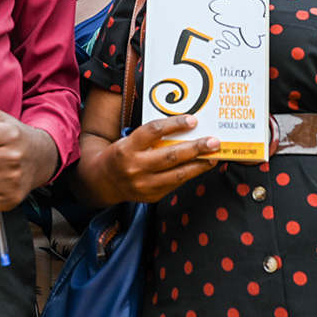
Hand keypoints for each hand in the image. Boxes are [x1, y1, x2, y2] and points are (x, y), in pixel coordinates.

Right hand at [94, 115, 219, 204]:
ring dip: (199, 165)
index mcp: (127, 147)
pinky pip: (175, 184)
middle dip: (196, 148)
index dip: (175, 124)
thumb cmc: (121, 155)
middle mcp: (135, 167)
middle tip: (214, 141)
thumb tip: (184, 127)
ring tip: (214, 156)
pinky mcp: (152, 196)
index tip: (193, 120)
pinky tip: (201, 166)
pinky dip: (190, 174)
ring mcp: (144, 185)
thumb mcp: (129, 141)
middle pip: (170, 156)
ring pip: (177, 174)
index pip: (153, 131)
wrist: (102, 182)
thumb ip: (151, 136)